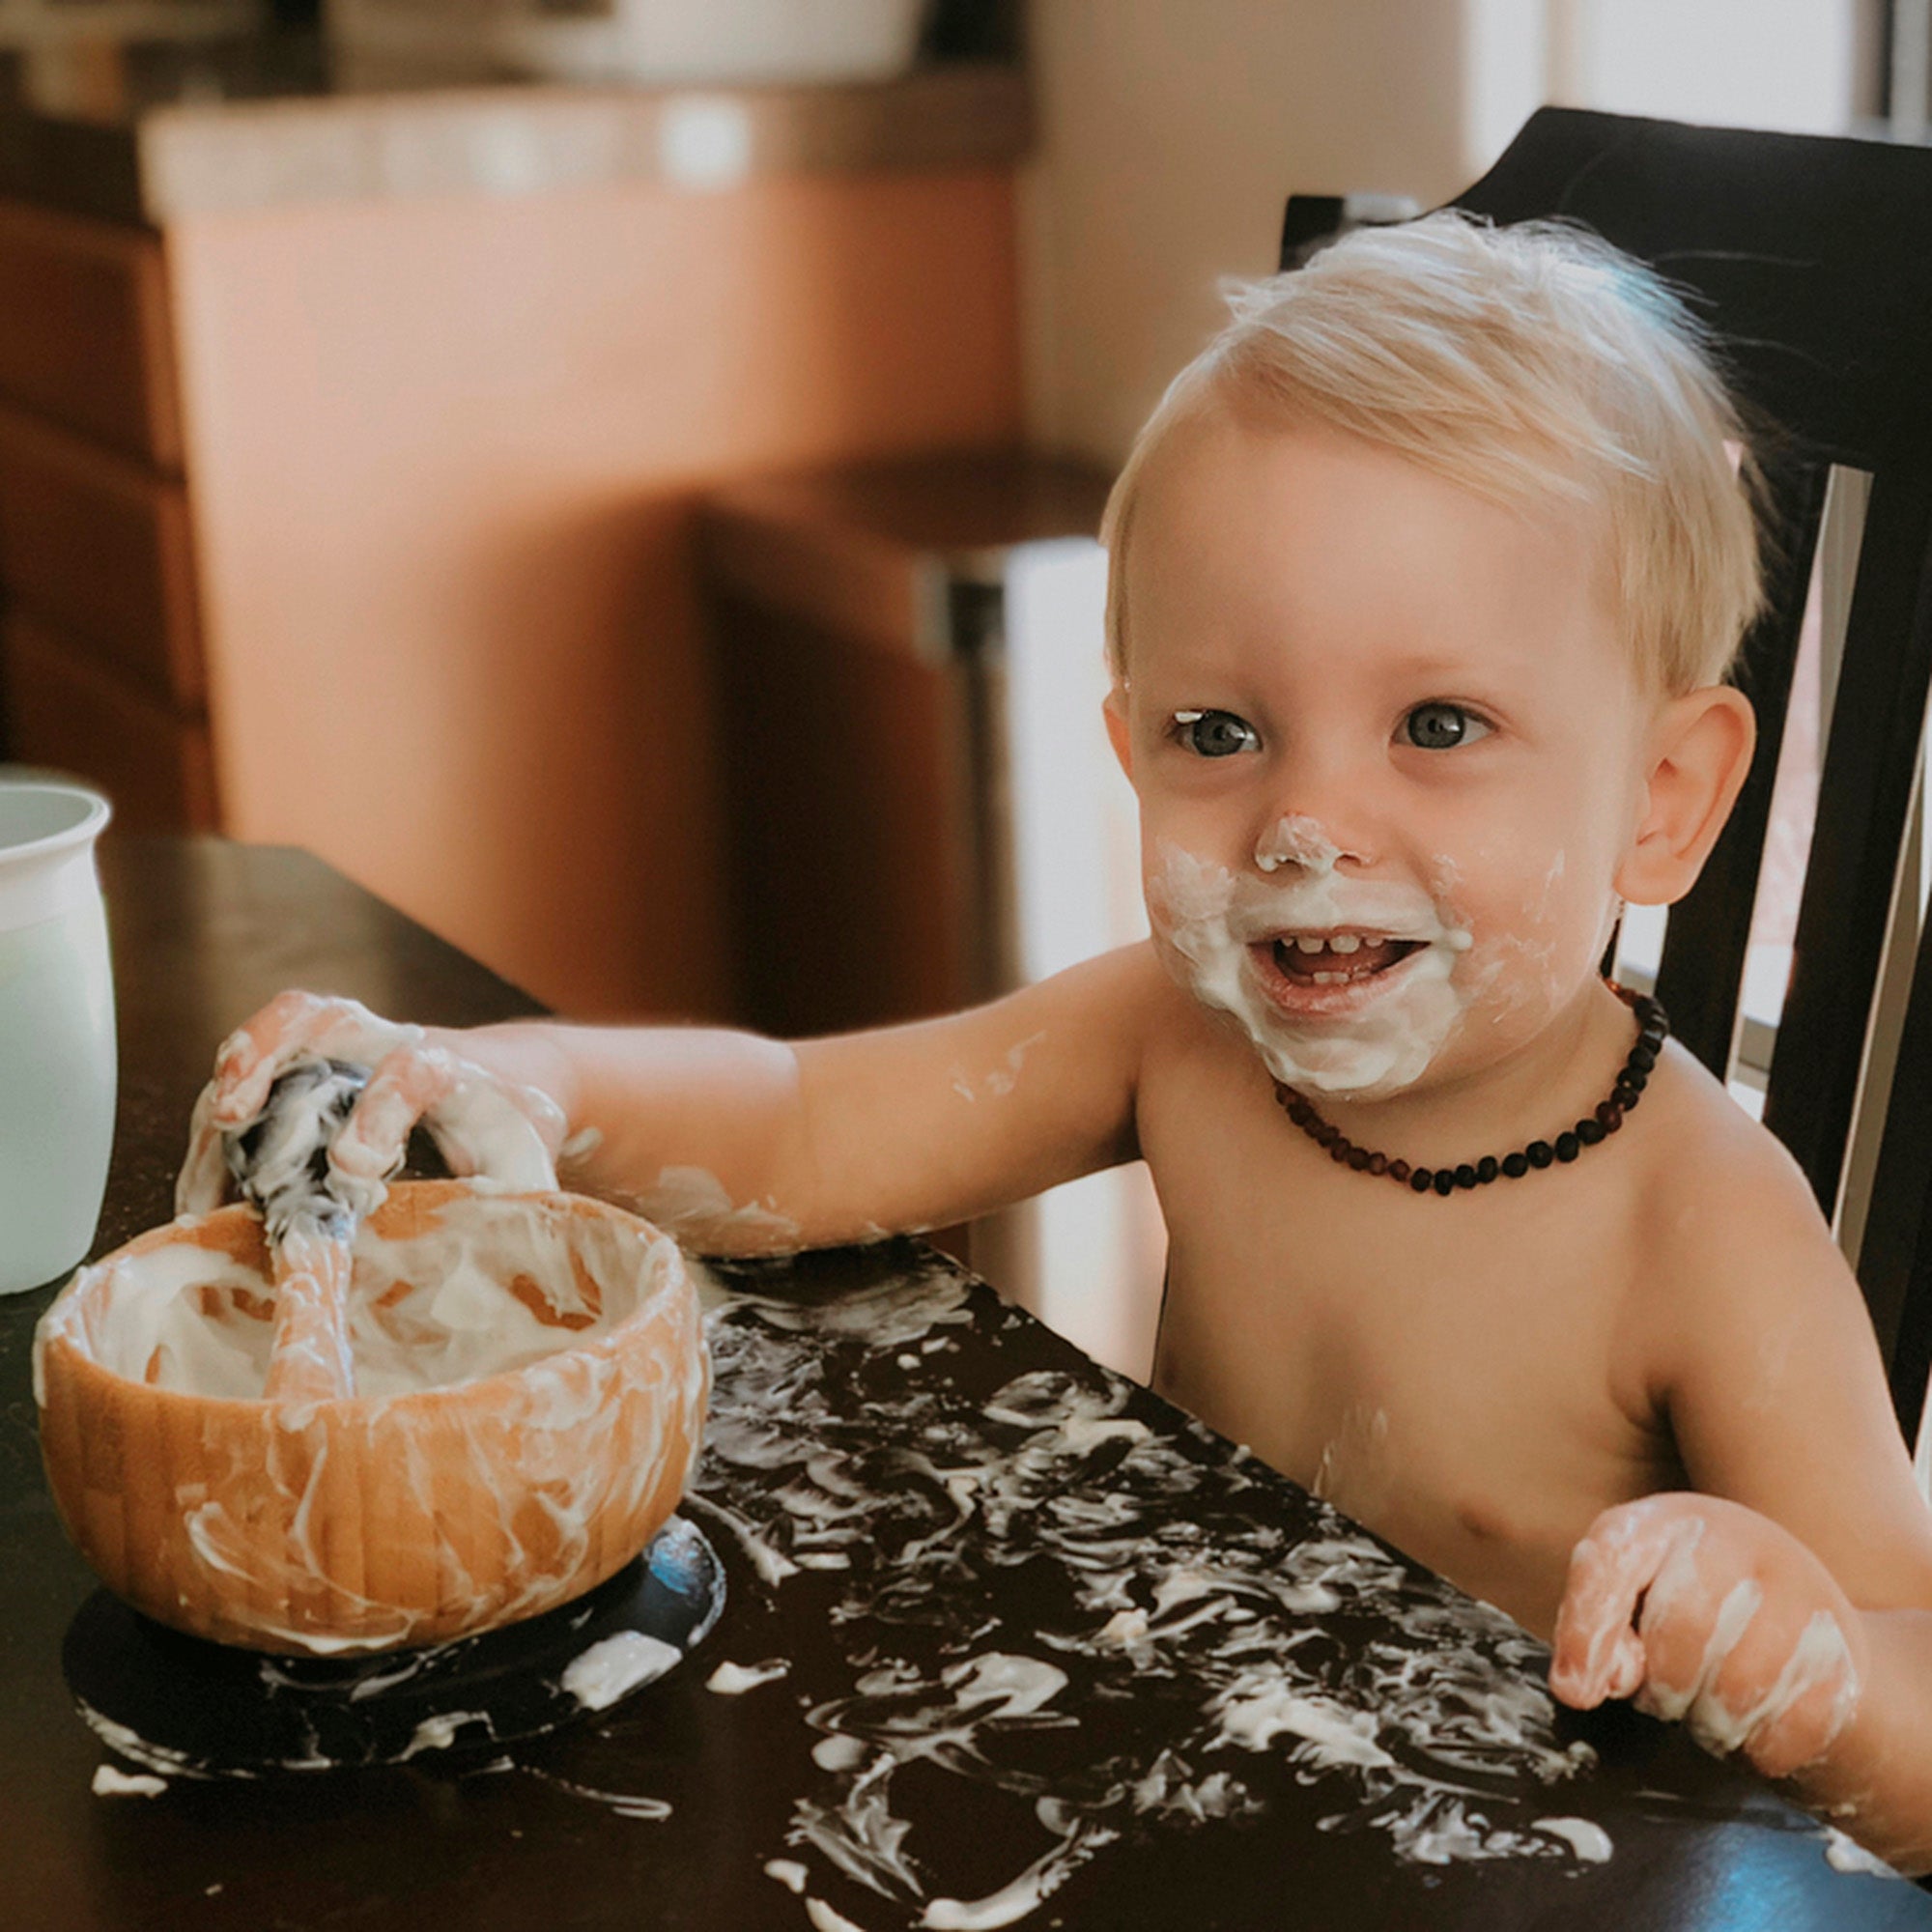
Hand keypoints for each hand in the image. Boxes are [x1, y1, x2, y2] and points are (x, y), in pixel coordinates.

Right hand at [176, 991, 565, 1218]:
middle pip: (322, 1015)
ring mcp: (337, 1052)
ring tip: (200, 1180)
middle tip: (232, 1110)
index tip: (354, 1167)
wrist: (504, 1081)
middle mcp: (385, 1044)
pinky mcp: (302, 1074)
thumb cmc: (512, 1129)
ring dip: (225, 1095)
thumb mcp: (527, 1164)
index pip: (413, 1071)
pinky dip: (214, 1138)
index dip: (379, 1111)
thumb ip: (513, 1197)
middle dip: (268, 1050)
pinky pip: (245, 1086)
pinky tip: (200, 1203)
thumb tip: (486, 1246)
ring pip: (269, 1044)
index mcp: (448, 1070)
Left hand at [1550, 1493, 1866, 1779]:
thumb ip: (1596, 1630)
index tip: (1574, 1690)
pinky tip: (1753, 1724)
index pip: (1611, 1561)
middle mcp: (1736, 1539)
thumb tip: (1580, 1685)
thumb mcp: (1630, 1596)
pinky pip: (1790, 1727)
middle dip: (1663, 1685)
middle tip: (1666, 1695)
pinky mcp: (1843, 1650)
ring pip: (1739, 1688)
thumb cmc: (1687, 1604)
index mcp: (1664, 1521)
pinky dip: (1760, 1747)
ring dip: (1711, 1721)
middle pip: (1683, 1630)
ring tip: (1707, 1705)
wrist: (1800, 1613)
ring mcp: (1800, 1589)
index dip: (1585, 1630)